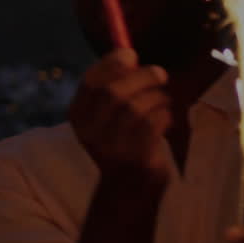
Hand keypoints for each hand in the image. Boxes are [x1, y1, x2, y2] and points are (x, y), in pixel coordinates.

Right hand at [68, 48, 171, 188]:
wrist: (127, 188)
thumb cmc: (122, 143)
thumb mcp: (108, 115)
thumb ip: (113, 87)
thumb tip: (129, 54)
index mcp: (78, 116)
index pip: (90, 82)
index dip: (111, 64)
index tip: (131, 54)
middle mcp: (89, 131)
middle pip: (113, 93)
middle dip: (141, 77)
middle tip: (160, 73)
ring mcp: (111, 146)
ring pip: (136, 108)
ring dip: (157, 98)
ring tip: (163, 101)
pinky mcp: (134, 157)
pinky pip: (154, 124)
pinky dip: (164, 116)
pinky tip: (165, 120)